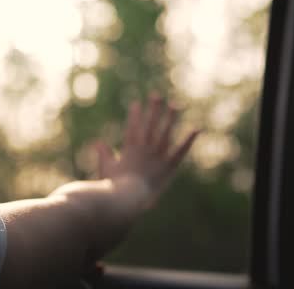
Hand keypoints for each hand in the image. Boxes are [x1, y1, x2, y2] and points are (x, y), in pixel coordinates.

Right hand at [95, 94, 200, 209]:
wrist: (128, 197)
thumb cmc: (114, 185)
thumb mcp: (106, 167)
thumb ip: (103, 153)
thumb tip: (97, 143)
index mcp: (130, 148)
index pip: (133, 127)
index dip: (135, 115)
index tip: (136, 104)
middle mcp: (145, 148)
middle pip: (151, 124)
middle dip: (153, 109)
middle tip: (156, 95)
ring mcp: (158, 156)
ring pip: (166, 132)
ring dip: (170, 117)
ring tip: (174, 105)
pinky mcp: (169, 166)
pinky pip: (181, 150)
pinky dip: (188, 139)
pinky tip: (195, 128)